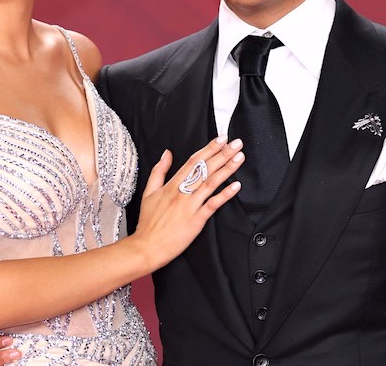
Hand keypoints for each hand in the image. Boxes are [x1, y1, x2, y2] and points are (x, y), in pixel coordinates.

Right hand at [132, 136, 243, 268]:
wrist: (146, 246)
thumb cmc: (148, 222)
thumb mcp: (148, 192)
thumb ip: (159, 171)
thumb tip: (166, 153)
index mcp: (172, 184)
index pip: (193, 161)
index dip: (209, 148)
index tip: (221, 139)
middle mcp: (182, 192)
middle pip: (205, 168)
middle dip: (222, 153)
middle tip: (236, 142)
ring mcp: (190, 205)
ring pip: (211, 182)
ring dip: (227, 168)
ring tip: (239, 157)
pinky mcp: (196, 220)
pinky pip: (213, 204)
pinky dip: (225, 194)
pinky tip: (236, 186)